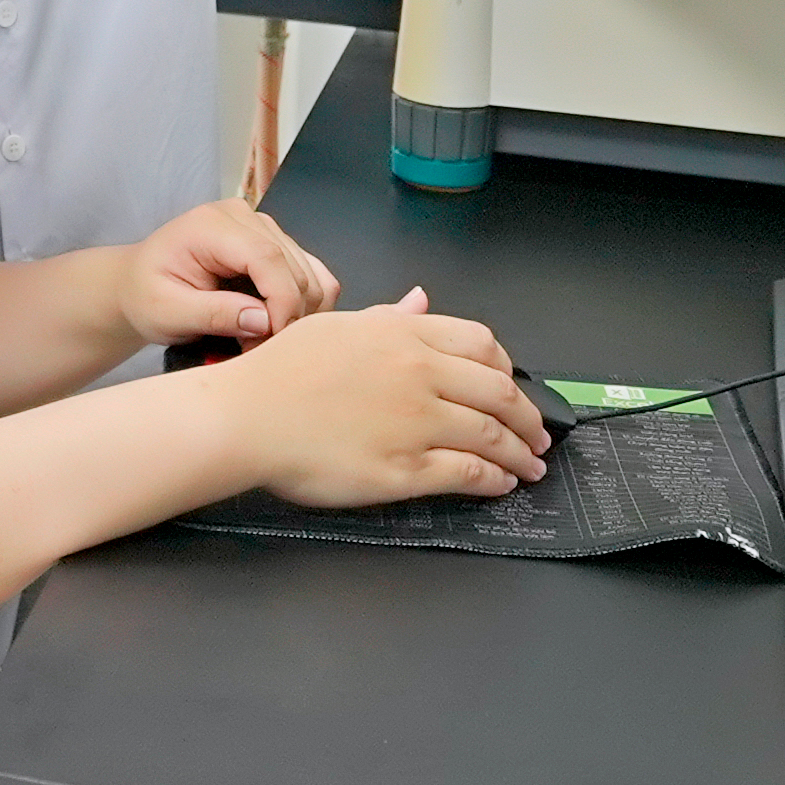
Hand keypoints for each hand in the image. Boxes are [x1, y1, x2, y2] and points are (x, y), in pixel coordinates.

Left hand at [118, 200, 341, 348]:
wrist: (138, 284)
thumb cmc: (146, 296)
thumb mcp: (167, 312)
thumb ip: (212, 314)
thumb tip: (262, 321)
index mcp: (212, 225)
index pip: (268, 258)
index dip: (282, 302)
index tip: (272, 340)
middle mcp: (245, 217)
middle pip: (295, 269)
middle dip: (286, 317)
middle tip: (254, 350)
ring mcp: (264, 229)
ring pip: (311, 275)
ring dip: (296, 315)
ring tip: (258, 339)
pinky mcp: (277, 246)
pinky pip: (312, 276)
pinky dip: (304, 307)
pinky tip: (275, 325)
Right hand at [208, 289, 549, 505]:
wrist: (246, 416)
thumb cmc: (280, 373)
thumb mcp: (336, 327)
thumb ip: (387, 318)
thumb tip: (420, 301)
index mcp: (403, 335)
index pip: (482, 344)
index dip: (508, 369)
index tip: (514, 386)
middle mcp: (418, 373)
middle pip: (498, 391)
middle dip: (527, 416)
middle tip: (538, 433)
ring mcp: (415, 422)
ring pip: (490, 435)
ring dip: (520, 452)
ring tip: (531, 464)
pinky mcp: (405, 469)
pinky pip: (466, 473)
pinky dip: (494, 479)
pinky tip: (502, 484)